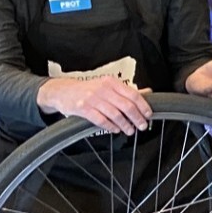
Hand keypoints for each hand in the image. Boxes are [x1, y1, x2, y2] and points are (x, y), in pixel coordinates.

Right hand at [37, 76, 152, 135]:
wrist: (63, 91)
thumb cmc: (87, 89)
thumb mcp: (107, 85)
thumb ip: (126, 90)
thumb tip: (147, 92)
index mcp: (111, 82)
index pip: (133, 94)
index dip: (143, 106)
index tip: (148, 115)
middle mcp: (103, 89)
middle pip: (126, 105)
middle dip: (137, 118)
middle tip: (141, 126)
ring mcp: (92, 99)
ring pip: (115, 114)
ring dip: (125, 124)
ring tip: (130, 130)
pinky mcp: (83, 109)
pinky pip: (101, 120)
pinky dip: (111, 127)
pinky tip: (115, 130)